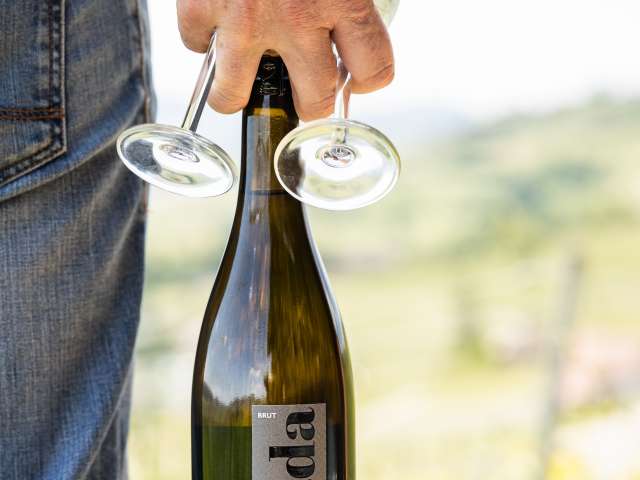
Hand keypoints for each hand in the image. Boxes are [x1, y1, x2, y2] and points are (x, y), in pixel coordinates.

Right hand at [177, 0, 393, 120]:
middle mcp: (297, 16)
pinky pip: (196, 47)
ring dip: (237, 95)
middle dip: (310, 102)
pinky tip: (214, 23)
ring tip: (239, 87)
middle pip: (313, 98)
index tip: (356, 78)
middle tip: (304, 92)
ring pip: (234, 94)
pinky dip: (202, 40)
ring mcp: (244, 17)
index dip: (368, 80)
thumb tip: (356, 18)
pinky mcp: (200, 5)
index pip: (373, 68)